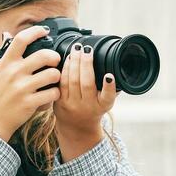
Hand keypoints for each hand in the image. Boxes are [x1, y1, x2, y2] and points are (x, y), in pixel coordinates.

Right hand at [0, 24, 62, 142]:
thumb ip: (5, 55)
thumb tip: (7, 35)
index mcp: (6, 62)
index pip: (22, 39)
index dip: (36, 31)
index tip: (44, 31)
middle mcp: (14, 73)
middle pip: (44, 55)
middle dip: (55, 57)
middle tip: (54, 62)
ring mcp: (22, 88)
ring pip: (53, 74)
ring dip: (57, 77)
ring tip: (53, 81)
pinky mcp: (30, 103)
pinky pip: (53, 93)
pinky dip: (55, 94)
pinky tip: (50, 95)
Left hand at [54, 42, 117, 159]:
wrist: (78, 127)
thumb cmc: (94, 109)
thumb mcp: (105, 102)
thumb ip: (110, 88)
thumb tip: (116, 67)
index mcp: (102, 106)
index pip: (107, 97)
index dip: (109, 86)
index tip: (109, 76)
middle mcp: (88, 106)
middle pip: (86, 83)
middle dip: (86, 63)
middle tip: (87, 49)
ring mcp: (72, 105)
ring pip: (72, 81)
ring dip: (74, 62)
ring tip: (77, 49)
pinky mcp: (59, 102)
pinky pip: (62, 83)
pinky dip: (65, 69)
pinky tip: (68, 58)